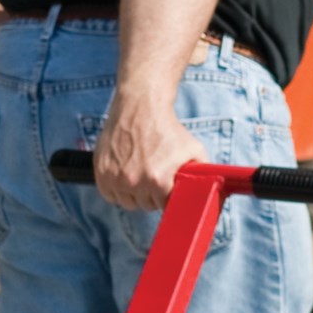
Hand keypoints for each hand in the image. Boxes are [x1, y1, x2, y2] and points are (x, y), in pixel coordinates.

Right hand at [86, 86, 206, 209]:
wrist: (141, 106)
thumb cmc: (168, 129)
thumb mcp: (194, 149)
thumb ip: (203, 174)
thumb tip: (211, 192)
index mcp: (158, 181)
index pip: (165, 206)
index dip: (169, 197)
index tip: (169, 186)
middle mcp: (134, 182)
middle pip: (145, 206)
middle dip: (152, 195)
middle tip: (156, 176)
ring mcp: (115, 178)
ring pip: (127, 203)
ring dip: (134, 194)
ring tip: (141, 174)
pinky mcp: (101, 171)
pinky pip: (110, 195)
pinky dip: (117, 188)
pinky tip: (126, 173)